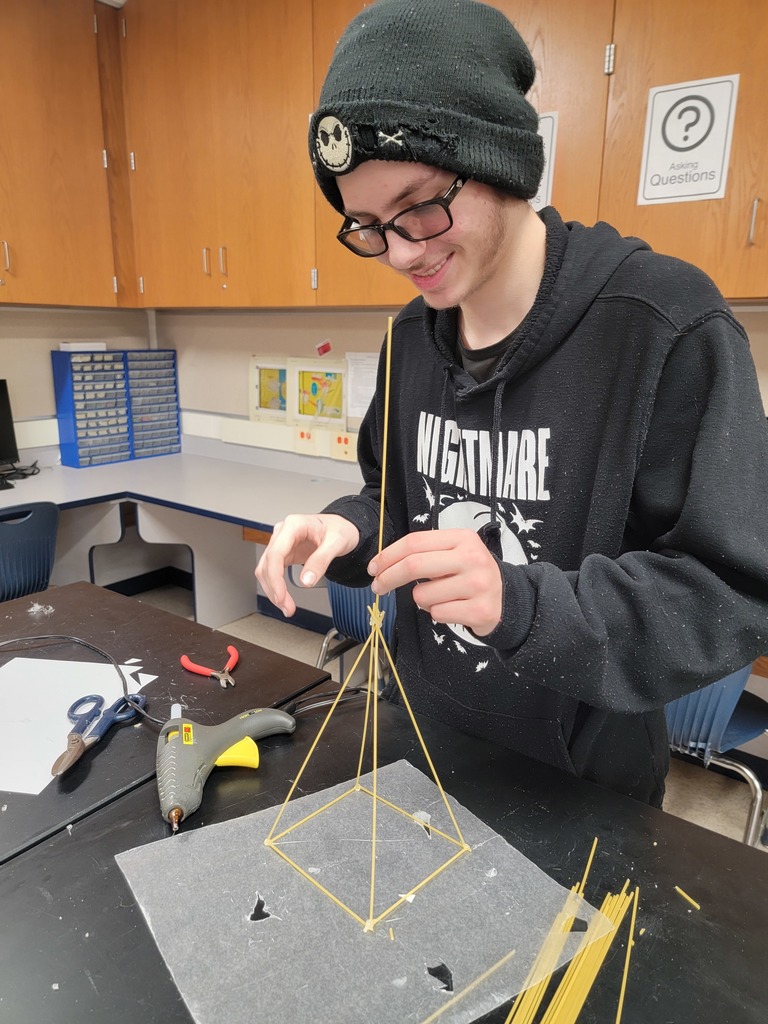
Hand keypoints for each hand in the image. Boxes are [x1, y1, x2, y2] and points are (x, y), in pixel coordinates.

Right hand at [255, 514, 359, 616]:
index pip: (276, 553)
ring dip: (273, 590)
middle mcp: (283, 533)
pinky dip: (276, 586)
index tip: (281, 596)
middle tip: (287, 607)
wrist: (342, 527)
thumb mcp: (336, 543)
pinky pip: (272, 571)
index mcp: (294, 525)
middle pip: (267, 564)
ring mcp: (281, 543)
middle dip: (274, 589)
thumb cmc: (340, 529)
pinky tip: (283, 598)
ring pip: (266, 569)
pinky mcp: (283, 553)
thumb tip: (306, 580)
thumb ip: (321, 561)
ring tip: (286, 606)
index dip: (275, 578)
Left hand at [368, 529, 501, 636]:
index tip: (374, 568)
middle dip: (388, 577)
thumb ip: (426, 553)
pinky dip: (437, 613)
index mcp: (462, 538)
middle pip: (414, 565)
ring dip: (421, 600)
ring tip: (440, 597)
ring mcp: (478, 585)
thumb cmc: (471, 575)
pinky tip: (453, 608)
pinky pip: (437, 613)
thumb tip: (384, 564)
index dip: (388, 555)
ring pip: (423, 595)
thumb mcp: (456, 553)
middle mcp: (472, 558)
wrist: (508, 599)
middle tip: (377, 587)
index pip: (415, 542)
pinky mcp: (480, 610)